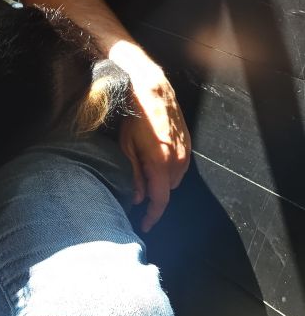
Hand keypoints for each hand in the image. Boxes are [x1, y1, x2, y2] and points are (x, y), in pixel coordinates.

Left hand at [118, 67, 190, 232]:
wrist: (153, 89)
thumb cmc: (135, 116)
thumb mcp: (126, 147)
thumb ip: (134, 175)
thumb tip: (137, 198)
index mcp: (161, 164)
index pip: (160, 200)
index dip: (152, 216)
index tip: (144, 226)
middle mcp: (178, 161)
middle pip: (168, 191)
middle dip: (153, 197)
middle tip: (136, 195)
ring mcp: (186, 152)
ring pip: (174, 180)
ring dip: (161, 183)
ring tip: (144, 175)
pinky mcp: (188, 145)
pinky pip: (180, 167)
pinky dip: (168, 171)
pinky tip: (154, 162)